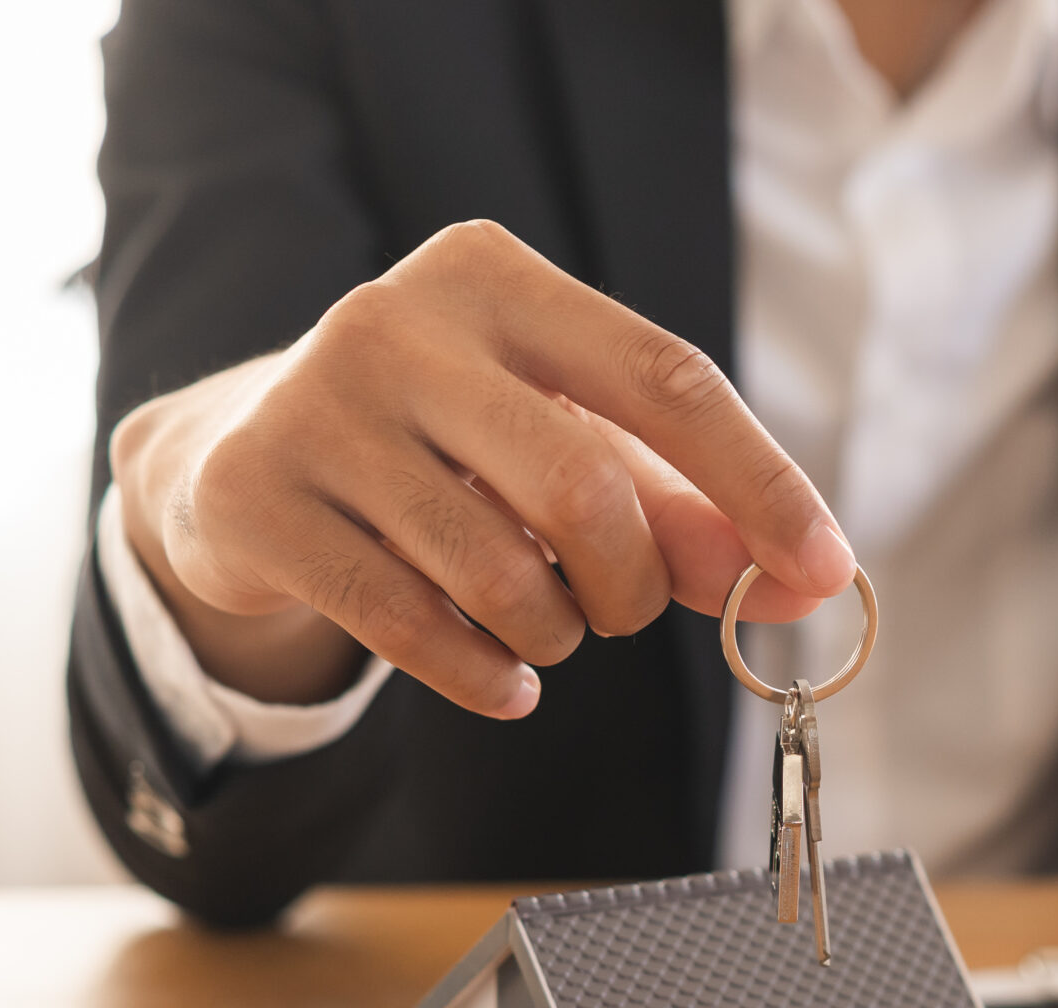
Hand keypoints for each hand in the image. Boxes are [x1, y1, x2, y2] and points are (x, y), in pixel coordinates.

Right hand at [107, 220, 854, 713]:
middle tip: (622, 612)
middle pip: (583, 489)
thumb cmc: (442, 451)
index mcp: (494, 278)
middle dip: (633, 585)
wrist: (235, 459)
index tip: (822, 568)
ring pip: (498, 573)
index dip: (759, 485)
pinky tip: (501, 681)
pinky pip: (413, 629)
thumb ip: (685, 513)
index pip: (665, 378)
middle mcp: (396, 321)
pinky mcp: (257, 500)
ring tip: (541, 625)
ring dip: (555, 634)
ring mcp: (314, 408)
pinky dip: (483, 677)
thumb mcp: (565, 451)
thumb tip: (802, 582)